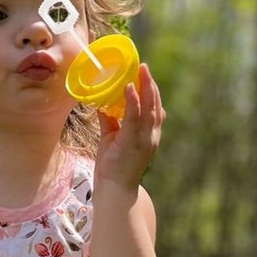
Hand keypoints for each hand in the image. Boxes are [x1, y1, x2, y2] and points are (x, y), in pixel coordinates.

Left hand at [95, 63, 164, 190]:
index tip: (145, 75)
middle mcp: (151, 136)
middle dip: (150, 84)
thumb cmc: (113, 167)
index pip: (154, 109)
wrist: (114, 190)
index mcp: (148, 135)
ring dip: (145, 88)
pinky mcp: (133, 142)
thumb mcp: (112, 139)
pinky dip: (133, 101)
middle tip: (144, 67)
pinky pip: (134, 118)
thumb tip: (102, 104)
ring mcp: (144, 139)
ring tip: (141, 71)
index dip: (151, 91)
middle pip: (154, 105)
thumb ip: (110, 122)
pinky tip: (129, 88)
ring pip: (148, 108)